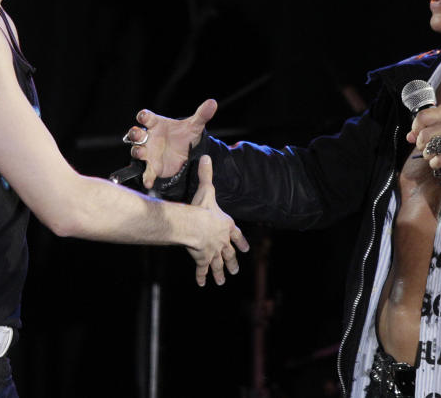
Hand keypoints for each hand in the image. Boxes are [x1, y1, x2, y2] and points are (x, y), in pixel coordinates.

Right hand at [127, 99, 216, 187]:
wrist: (187, 153)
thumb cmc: (185, 135)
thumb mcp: (194, 126)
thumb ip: (202, 115)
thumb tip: (213, 103)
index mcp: (156, 124)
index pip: (146, 117)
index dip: (143, 116)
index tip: (144, 116)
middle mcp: (149, 138)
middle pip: (136, 134)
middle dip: (135, 134)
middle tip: (139, 134)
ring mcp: (149, 153)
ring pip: (137, 151)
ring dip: (137, 151)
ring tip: (141, 153)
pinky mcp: (153, 167)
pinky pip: (147, 172)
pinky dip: (146, 177)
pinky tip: (148, 182)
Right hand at [187, 155, 249, 285]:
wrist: (195, 225)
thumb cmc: (202, 208)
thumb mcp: (207, 190)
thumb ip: (207, 174)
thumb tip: (207, 157)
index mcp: (226, 225)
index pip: (236, 235)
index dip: (240, 242)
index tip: (245, 250)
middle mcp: (222, 241)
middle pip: (229, 254)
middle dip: (232, 262)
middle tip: (235, 271)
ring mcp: (214, 251)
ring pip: (218, 264)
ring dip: (220, 273)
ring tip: (221, 281)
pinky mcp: (202, 259)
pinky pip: (202, 270)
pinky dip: (202, 277)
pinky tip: (202, 284)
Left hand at [408, 106, 440, 170]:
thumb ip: (425, 129)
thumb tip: (410, 137)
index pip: (422, 117)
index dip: (415, 128)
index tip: (417, 134)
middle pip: (424, 135)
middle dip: (421, 145)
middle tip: (426, 147)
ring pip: (430, 148)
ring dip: (428, 155)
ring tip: (434, 153)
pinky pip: (437, 160)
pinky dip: (434, 163)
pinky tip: (439, 161)